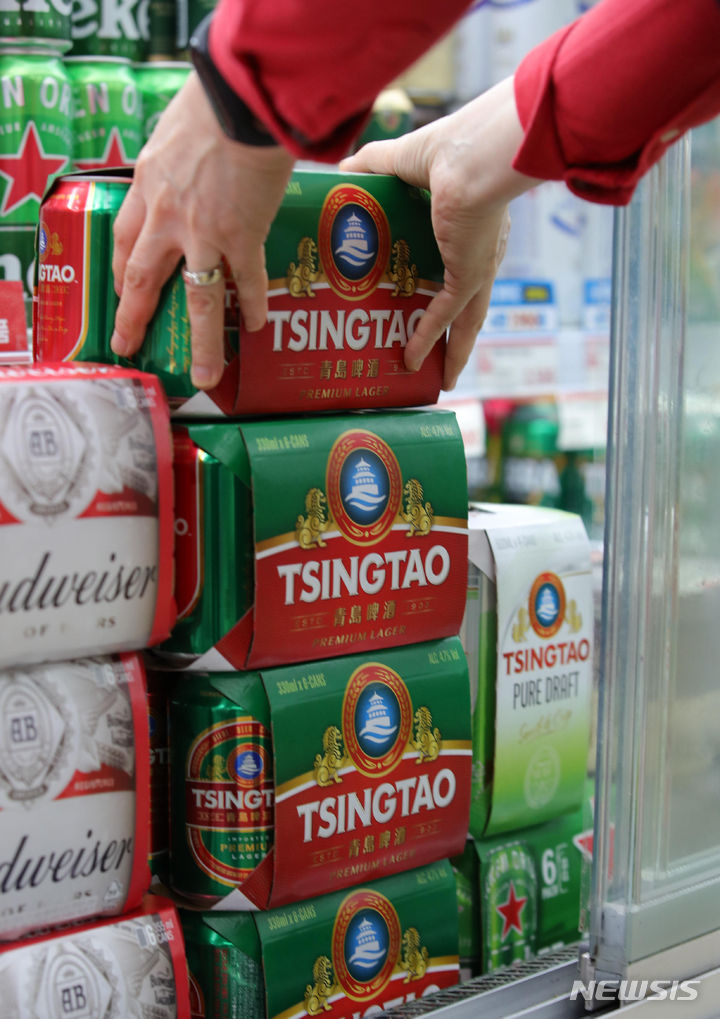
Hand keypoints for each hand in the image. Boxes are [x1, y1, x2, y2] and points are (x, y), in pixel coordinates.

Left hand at [111, 72, 294, 388]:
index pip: (126, 240)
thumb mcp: (174, 129)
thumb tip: (187, 167)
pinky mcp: (243, 236)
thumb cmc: (215, 101)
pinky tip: (255, 326)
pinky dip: (252, 306)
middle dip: (135, 317)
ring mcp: (205, 232)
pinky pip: (246, 282)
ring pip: (199, 301)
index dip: (122, 270)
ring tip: (204, 374)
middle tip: (128, 344)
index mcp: (149, 185)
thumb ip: (175, 159)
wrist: (244, 99)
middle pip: (144, 279)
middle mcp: (169, 216)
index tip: (121, 291)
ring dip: (201, 343)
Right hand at [340, 76, 539, 390]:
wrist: (469, 157)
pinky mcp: (468, 276)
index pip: (457, 260)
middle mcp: (480, 250)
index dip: (443, 282)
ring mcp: (478, 266)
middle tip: (437, 355)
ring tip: (439, 379)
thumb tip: (340, 173)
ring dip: (452, 351)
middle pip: (467, 303)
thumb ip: (369, 166)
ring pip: (467, 320)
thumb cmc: (445, 148)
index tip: (424, 299)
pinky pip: (446, 316)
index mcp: (471, 222)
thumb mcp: (398, 160)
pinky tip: (412, 360)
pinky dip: (429, 339)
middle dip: (455, 333)